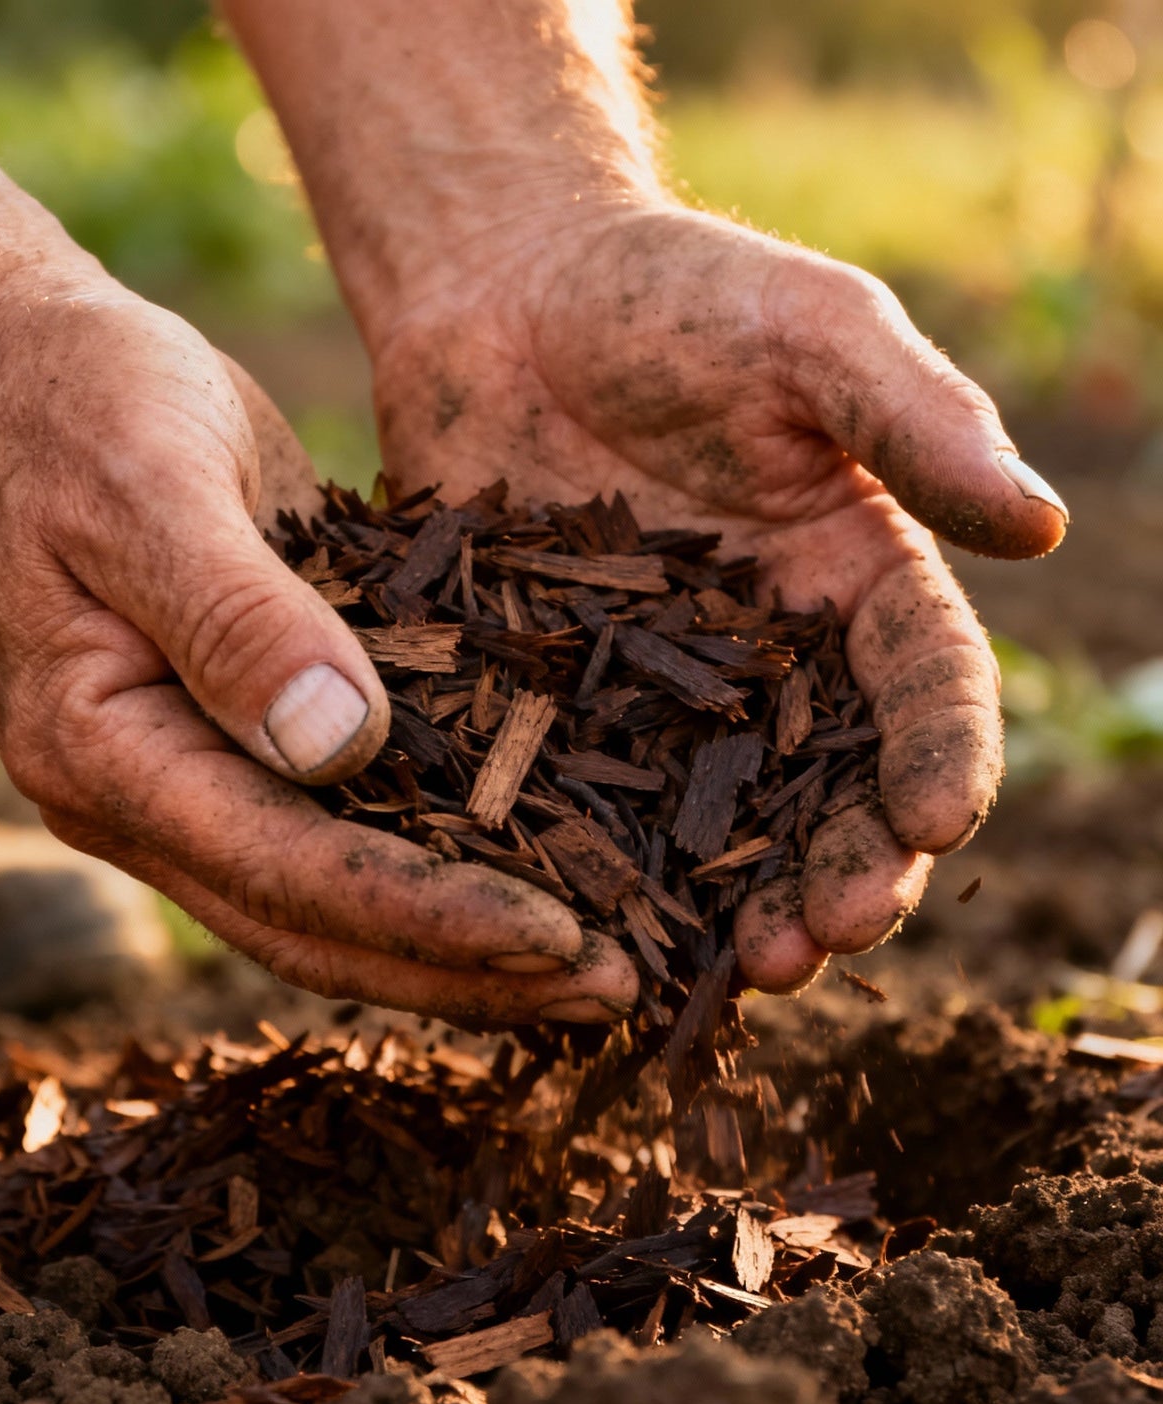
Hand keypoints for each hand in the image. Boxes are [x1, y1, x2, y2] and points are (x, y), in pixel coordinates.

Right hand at [0, 271, 640, 1025]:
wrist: (4, 372)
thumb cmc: (69, 406)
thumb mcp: (148, 487)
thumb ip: (235, 618)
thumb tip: (339, 747)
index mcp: (101, 750)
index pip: (286, 868)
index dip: (427, 914)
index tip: (563, 941)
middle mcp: (136, 800)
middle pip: (312, 928)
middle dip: (466, 971)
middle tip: (613, 992)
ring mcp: (175, 787)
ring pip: (325, 910)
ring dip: (457, 951)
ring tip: (591, 974)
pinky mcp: (221, 753)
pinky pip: (331, 840)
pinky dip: (427, 874)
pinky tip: (523, 883)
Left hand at [368, 204, 1065, 992]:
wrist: (502, 298)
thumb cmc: (670, 295)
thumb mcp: (808, 334)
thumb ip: (914, 422)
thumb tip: (1041, 524)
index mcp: (854, 579)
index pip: (924, 689)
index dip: (940, 757)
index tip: (935, 820)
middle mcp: (767, 659)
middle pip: (829, 791)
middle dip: (844, 871)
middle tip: (829, 936)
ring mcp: (658, 695)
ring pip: (717, 827)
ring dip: (741, 906)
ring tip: (748, 968)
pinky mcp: (555, 704)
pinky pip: (585, 803)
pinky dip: (606, 875)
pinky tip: (607, 933)